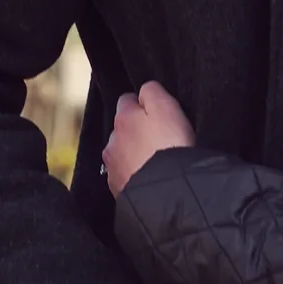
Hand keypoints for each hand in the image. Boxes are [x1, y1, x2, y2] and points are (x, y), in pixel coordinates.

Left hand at [102, 80, 194, 195]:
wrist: (166, 193)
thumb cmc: (170, 147)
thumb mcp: (167, 107)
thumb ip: (152, 92)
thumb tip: (143, 90)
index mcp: (123, 118)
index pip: (128, 99)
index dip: (145, 105)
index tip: (161, 115)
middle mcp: (112, 141)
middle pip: (123, 128)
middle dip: (137, 130)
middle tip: (161, 139)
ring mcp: (112, 167)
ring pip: (122, 152)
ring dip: (134, 153)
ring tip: (157, 161)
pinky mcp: (117, 189)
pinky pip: (125, 175)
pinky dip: (135, 173)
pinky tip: (151, 178)